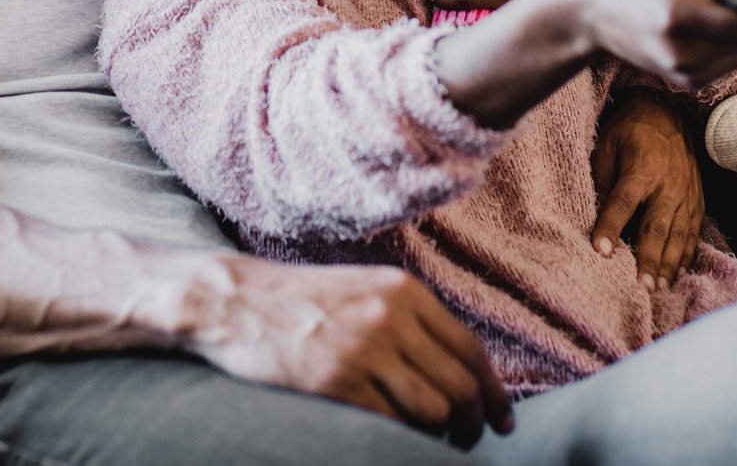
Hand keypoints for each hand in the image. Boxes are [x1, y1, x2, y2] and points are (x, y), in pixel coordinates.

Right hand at [185, 257, 512, 445]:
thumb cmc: (300, 300)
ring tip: (434, 445)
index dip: (494, 393)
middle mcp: (392, 317)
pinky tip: (396, 443)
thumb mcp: (364, 290)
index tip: (501, 421)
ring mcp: (365, 350)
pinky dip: (401, 440)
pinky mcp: (337, 382)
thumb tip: (454, 367)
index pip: (471, 351)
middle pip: (460, 385)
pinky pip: (391, 423)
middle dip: (474, 423)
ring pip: (434, 409)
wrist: (235, 300)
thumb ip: (408, 319)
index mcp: (405, 292)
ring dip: (442, 436)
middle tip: (469, 442)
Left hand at [591, 92, 703, 287]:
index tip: (599, 251)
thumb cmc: (630, 130)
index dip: (610, 226)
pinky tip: (677, 273)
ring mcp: (687, 193)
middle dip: (649, 258)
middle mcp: (669, 184)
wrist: (667, 111)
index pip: (623, 202)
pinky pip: (693, 232)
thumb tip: (595, 216)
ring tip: (659, 288)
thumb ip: (603, 181)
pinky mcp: (698, 199)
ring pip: (678, 234)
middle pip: (657, 226)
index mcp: (642, 168)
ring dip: (669, 263)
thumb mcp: (607, 146)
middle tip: (642, 286)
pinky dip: (686, 254)